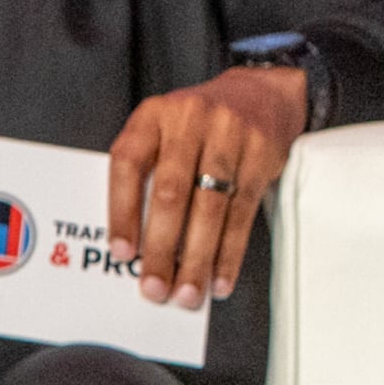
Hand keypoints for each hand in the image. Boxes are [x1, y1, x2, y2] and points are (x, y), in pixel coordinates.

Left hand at [107, 63, 305, 308]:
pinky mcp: (261, 154)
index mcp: (154, 115)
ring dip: (198, 258)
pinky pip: (243, 212)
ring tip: (188, 292)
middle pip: (171, 192)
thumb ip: (146, 171)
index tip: (122, 252)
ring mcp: (230, 135)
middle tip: (155, 286)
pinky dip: (230, 251)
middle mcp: (190, 120)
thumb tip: (135, 243)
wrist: (261, 92)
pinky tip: (220, 276)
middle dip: (162, 248)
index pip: (128, 163)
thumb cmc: (200, 123)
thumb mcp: (164, 130)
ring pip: (210, 207)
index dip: (122, 211)